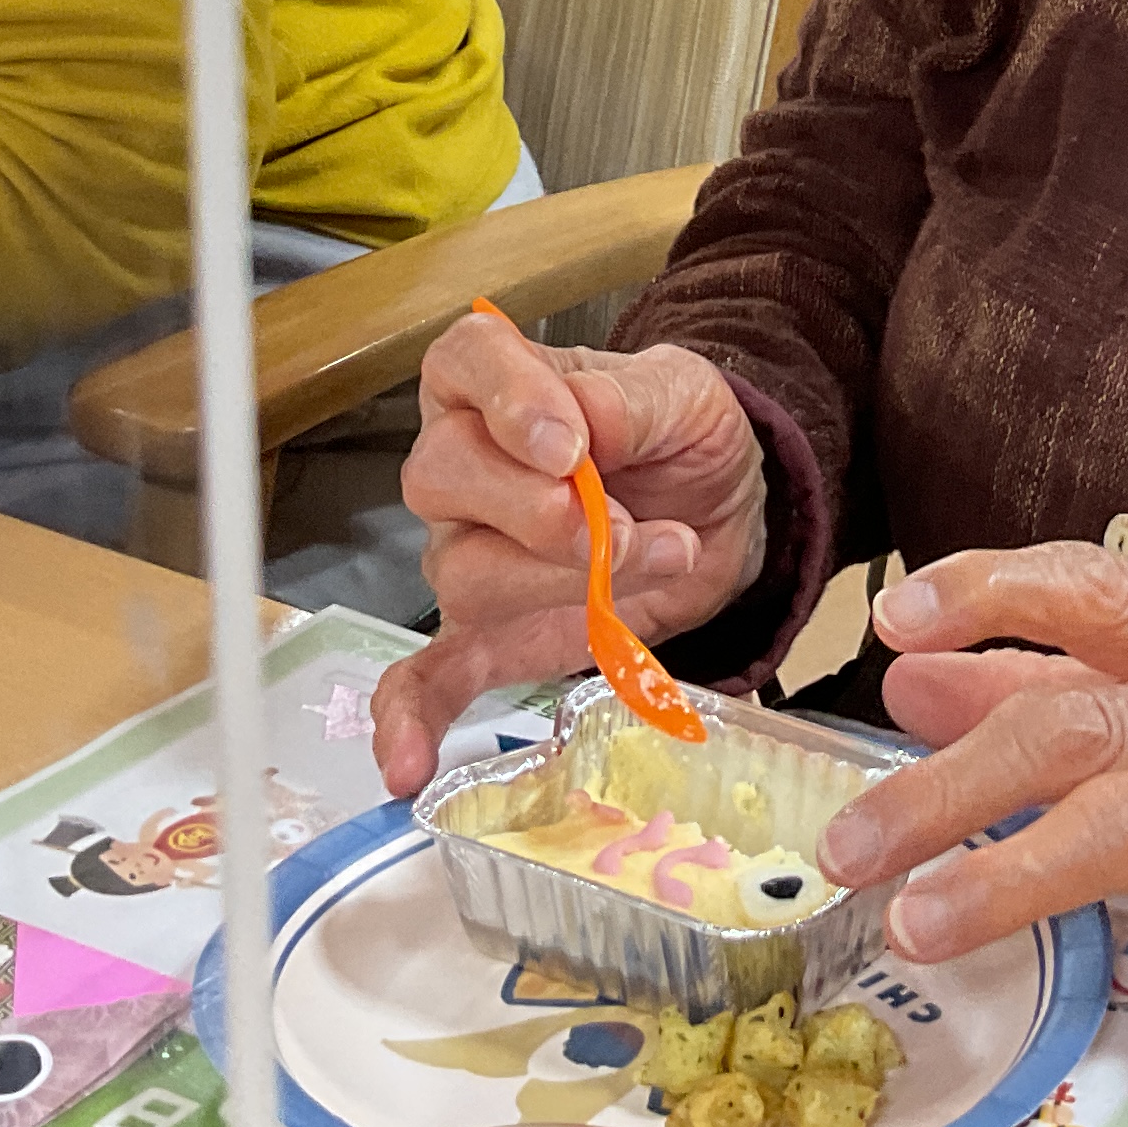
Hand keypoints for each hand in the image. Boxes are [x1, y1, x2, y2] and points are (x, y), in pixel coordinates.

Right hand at [372, 317, 769, 795]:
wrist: (718, 512)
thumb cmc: (681, 437)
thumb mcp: (682, 393)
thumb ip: (629, 402)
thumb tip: (580, 429)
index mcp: (495, 382)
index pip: (463, 366)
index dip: (507, 403)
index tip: (569, 445)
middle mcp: (460, 464)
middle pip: (443, 477)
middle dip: (540, 513)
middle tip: (619, 526)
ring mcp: (465, 553)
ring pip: (464, 576)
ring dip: (562, 585)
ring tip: (652, 562)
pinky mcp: (488, 634)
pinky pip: (427, 677)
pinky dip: (413, 718)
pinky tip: (409, 760)